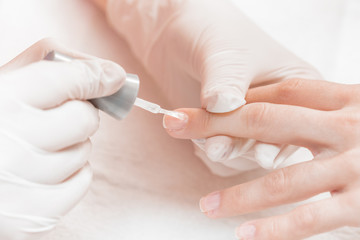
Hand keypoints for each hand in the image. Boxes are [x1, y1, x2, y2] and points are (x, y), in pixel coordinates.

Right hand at [0, 39, 124, 238]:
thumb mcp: (9, 85)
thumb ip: (52, 69)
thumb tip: (112, 74)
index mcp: (1, 104)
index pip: (62, 79)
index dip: (94, 75)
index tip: (113, 77)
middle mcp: (8, 145)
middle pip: (83, 119)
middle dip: (80, 114)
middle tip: (58, 117)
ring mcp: (20, 185)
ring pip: (84, 152)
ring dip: (74, 145)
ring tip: (43, 146)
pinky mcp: (32, 217)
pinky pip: (82, 183)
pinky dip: (75, 173)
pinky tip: (49, 169)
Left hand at [96, 0, 320, 174]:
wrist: (175, 33)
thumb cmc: (212, 31)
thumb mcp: (225, 54)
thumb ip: (226, 82)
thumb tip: (224, 107)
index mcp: (297, 86)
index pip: (298, 119)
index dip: (279, 135)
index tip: (259, 147)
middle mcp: (277, 109)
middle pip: (271, 141)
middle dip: (246, 147)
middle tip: (222, 147)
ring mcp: (248, 122)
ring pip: (245, 150)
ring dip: (226, 150)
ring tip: (210, 146)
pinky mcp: (223, 130)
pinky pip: (223, 152)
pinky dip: (210, 149)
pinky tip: (199, 140)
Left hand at [163, 78, 359, 238]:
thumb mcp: (358, 111)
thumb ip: (321, 110)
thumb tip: (272, 108)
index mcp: (347, 99)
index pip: (279, 91)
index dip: (237, 99)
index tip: (203, 107)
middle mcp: (350, 127)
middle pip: (268, 120)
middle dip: (217, 123)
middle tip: (177, 125)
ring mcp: (358, 166)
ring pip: (286, 177)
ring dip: (241, 192)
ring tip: (206, 206)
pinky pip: (314, 218)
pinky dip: (278, 229)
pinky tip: (247, 236)